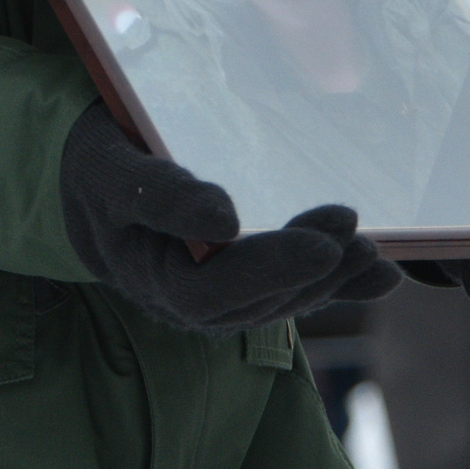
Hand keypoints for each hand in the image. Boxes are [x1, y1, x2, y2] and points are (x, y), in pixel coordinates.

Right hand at [59, 106, 401, 333]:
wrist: (87, 182)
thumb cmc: (99, 164)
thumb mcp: (112, 168)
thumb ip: (160, 194)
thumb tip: (222, 221)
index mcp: (144, 276)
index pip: (207, 290)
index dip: (266, 271)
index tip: (321, 243)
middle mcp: (178, 301)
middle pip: (249, 304)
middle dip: (306, 272)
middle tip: (354, 236)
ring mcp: (208, 299)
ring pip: (273, 304)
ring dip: (327, 280)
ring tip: (372, 250)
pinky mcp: (236, 287)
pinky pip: (286, 294)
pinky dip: (338, 286)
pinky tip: (382, 275)